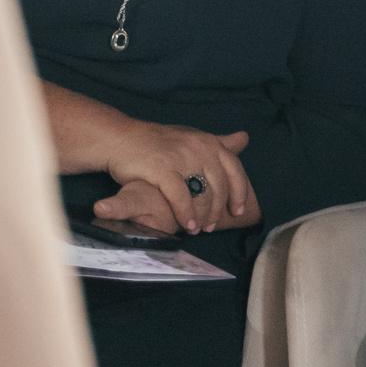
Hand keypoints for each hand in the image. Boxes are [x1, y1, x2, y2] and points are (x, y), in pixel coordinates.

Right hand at [106, 123, 251, 233]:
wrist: (121, 138)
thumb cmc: (158, 141)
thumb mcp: (192, 137)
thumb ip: (218, 142)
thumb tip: (245, 138)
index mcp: (210, 142)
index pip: (235, 170)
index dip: (239, 193)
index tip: (238, 211)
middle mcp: (200, 148)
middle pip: (219, 187)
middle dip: (217, 211)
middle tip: (212, 226)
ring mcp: (182, 158)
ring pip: (203, 194)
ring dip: (202, 216)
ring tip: (198, 229)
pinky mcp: (163, 169)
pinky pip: (181, 197)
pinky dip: (186, 214)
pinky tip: (187, 225)